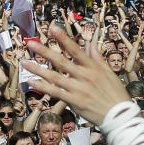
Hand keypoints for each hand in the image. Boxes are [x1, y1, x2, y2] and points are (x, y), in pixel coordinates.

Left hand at [21, 25, 135, 127]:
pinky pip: (55, 92)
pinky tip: (31, 82)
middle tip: (30, 43)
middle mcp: (84, 77)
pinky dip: (42, 87)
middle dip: (44, 51)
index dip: (64, 39)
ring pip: (54, 77)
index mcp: (93, 68)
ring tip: (24, 62)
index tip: (52, 28)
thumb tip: (92, 43)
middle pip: (61, 61)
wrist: (119, 115)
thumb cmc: (116, 94)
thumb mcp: (110, 73)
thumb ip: (98, 57)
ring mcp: (78, 89)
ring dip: (37, 69)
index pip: (76, 50)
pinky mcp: (74, 101)